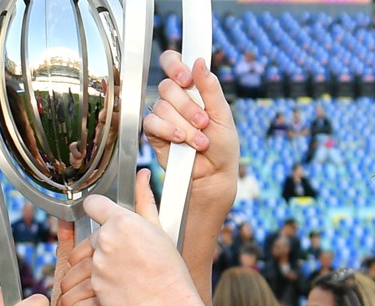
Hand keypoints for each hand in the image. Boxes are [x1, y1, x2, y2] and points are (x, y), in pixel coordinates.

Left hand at [74, 170, 203, 305]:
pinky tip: (116, 289)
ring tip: (119, 276)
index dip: (96, 210)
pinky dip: (97, 287)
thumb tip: (142, 175)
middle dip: (101, 246)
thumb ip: (144, 200)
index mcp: (122, 221)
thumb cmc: (169, 270)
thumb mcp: (159, 230)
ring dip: (95, 267)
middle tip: (124, 258)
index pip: (93, 204)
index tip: (101, 217)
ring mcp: (97, 264)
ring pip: (85, 260)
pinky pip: (87, 282)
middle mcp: (106, 240)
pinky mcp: (93, 286)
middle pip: (90, 236)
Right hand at [145, 51, 237, 214]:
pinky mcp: (154, 132)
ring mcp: (163, 115)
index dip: (175, 66)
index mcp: (192, 88)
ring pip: (162, 107)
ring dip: (184, 125)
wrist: (214, 174)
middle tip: (203, 122)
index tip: (187, 80)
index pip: (173, 62)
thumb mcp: (222, 114)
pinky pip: (151, 123)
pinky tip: (180, 139)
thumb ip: (211, 88)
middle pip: (167, 87)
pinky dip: (168, 131)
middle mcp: (175, 99)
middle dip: (187, 107)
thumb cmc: (222, 146)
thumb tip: (200, 62)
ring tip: (199, 140)